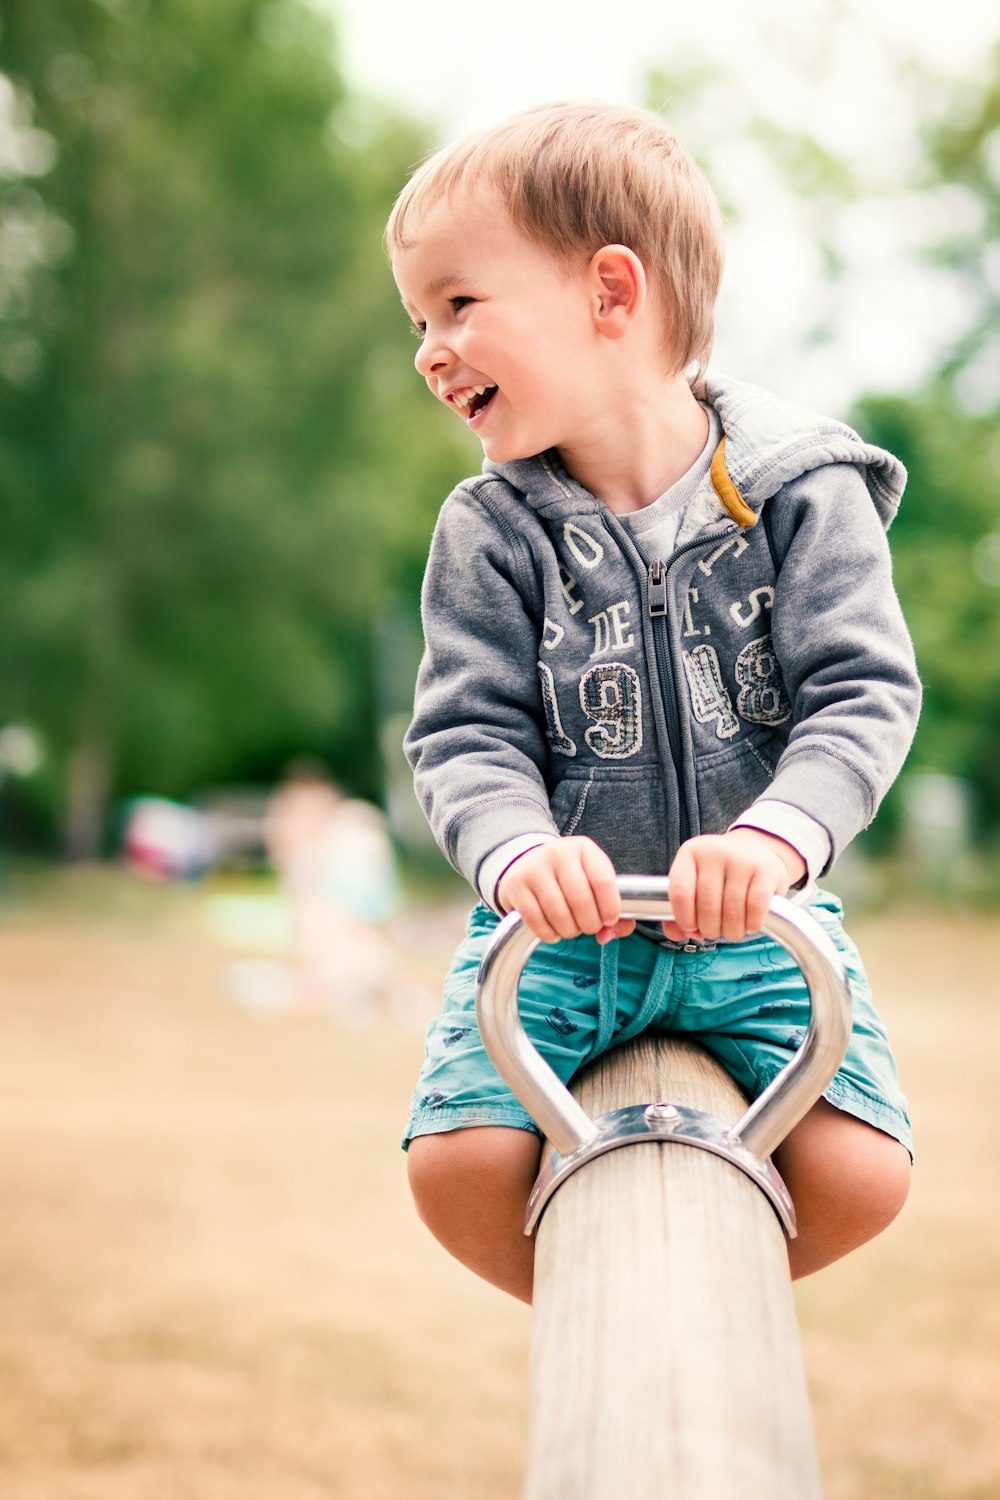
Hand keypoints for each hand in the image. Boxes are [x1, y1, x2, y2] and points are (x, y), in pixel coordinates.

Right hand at [497, 837, 635, 945]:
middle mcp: (559, 853)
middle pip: (581, 901)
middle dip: (589, 924)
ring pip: (558, 913)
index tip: (609, 920)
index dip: (610, 908)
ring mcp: (535, 867)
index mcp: (584, 849)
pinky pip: (535, 919)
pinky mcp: (516, 884)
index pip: (603, 882)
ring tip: (570, 929)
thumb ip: (611, 910)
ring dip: (569, 931)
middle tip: (588, 928)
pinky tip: (553, 932)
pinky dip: (548, 934)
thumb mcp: (592, 881)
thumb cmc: (568, 877)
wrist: (527, 862)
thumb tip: (607, 935)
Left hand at [662, 829, 806, 943]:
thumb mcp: (694, 882)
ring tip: (732, 930)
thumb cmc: (719, 874)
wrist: (755, 850)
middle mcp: (714, 852)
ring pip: (732, 911)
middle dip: (710, 930)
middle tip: (714, 931)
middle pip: (708, 906)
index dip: (685, 919)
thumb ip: (679, 910)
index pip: (680, 893)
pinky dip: (752, 924)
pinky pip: (756, 907)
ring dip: (732, 931)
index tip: (691, 927)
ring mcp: (742, 859)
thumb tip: (681, 934)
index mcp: (690, 854)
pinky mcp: (766, 869)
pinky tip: (750, 924)